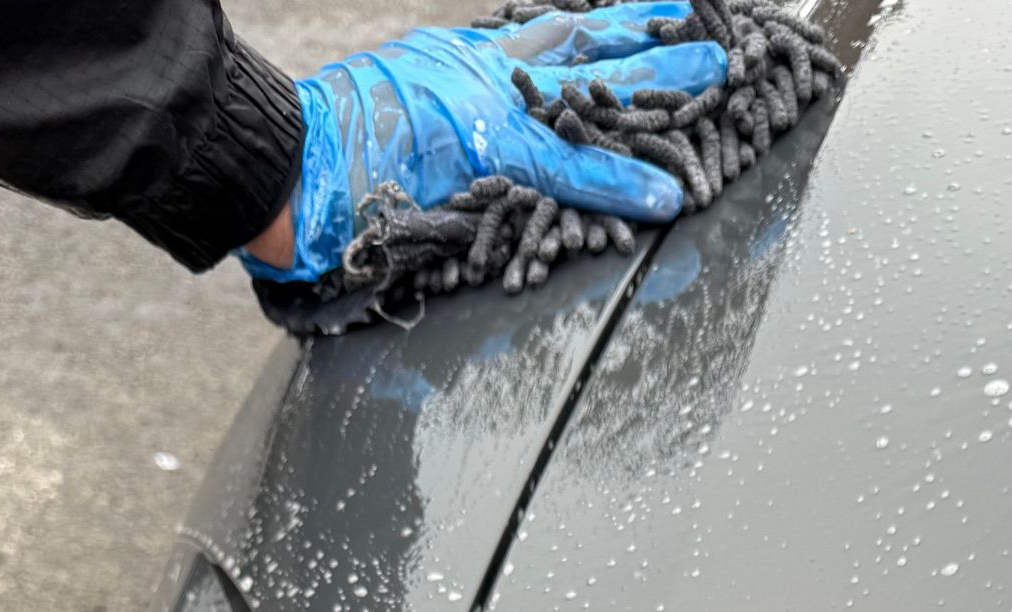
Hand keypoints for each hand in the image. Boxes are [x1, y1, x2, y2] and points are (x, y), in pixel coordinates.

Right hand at [242, 6, 723, 282]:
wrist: (291, 161)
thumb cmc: (331, 149)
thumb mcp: (400, 112)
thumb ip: (446, 120)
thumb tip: (472, 138)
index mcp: (465, 65)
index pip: (551, 38)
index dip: (606, 26)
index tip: (658, 9)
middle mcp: (486, 76)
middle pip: (585, 48)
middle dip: (650, 39)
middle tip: (715, 32)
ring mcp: (493, 112)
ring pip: (591, 93)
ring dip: (659, 91)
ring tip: (720, 81)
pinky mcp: (492, 156)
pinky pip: (572, 173)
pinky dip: (619, 182)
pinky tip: (669, 192)